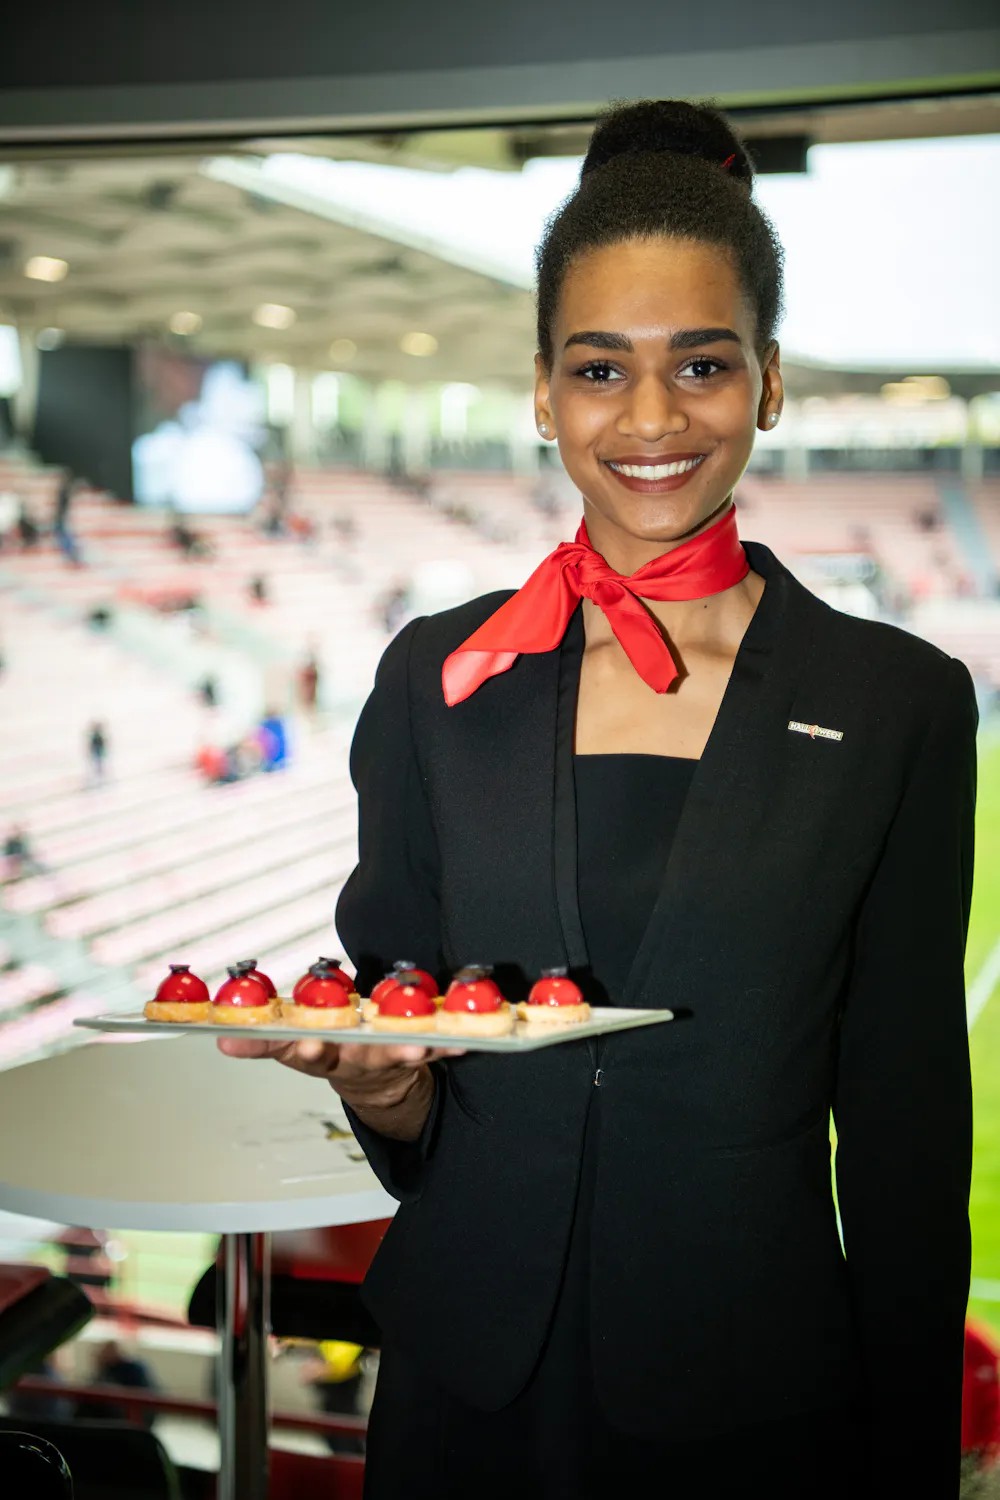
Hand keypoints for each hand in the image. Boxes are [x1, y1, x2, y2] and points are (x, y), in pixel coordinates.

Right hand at [215, 1034, 464, 1113]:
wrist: (376, 1086)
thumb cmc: (332, 1050)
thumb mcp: (291, 1046)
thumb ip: (262, 1040)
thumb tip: (220, 1038)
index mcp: (318, 1054)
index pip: (303, 1051)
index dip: (304, 1047)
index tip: (305, 1042)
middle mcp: (351, 1059)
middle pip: (349, 1054)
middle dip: (357, 1048)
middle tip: (372, 1044)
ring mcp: (384, 1060)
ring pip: (392, 1055)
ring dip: (404, 1048)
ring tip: (416, 1044)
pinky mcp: (415, 1057)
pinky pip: (434, 1049)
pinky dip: (449, 1044)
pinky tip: (463, 1040)